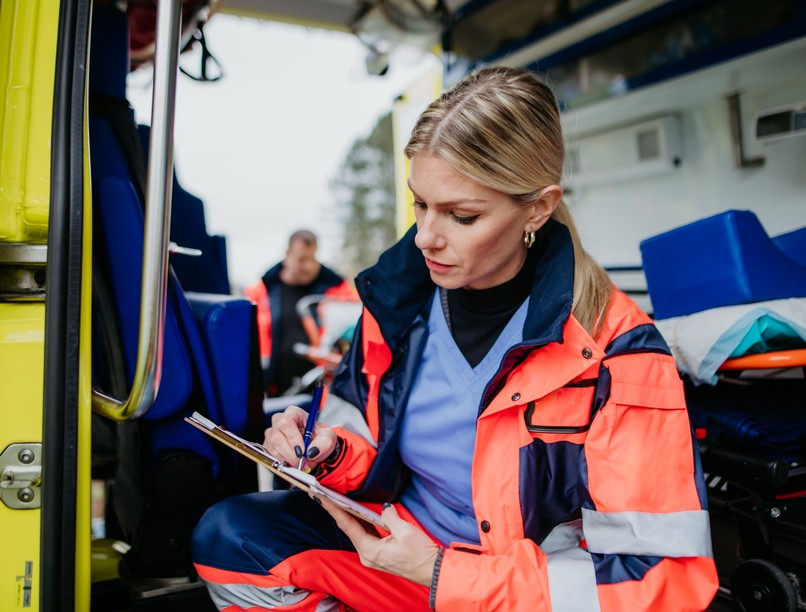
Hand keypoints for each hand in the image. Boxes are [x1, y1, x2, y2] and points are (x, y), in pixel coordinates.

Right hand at [262, 405, 336, 467]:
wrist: (314, 448)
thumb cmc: (319, 438)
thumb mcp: (328, 438)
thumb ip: (323, 443)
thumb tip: (312, 451)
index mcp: (294, 413)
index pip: (286, 422)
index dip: (292, 438)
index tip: (302, 451)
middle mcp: (279, 421)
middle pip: (277, 437)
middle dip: (290, 454)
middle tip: (302, 462)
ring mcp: (271, 433)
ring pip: (273, 449)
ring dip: (288, 460)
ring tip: (301, 463)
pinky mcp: (268, 446)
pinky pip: (271, 456)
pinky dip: (282, 463)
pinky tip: (292, 462)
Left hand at [320, 499, 440, 585]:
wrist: (432, 571)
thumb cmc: (420, 554)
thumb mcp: (405, 531)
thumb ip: (389, 516)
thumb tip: (384, 508)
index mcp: (370, 550)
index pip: (347, 525)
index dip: (334, 510)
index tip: (322, 498)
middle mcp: (367, 555)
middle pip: (350, 529)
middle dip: (339, 511)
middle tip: (326, 495)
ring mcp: (373, 556)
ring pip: (358, 532)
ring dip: (350, 517)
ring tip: (338, 501)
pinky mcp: (379, 554)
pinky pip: (366, 536)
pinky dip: (361, 524)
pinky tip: (358, 513)